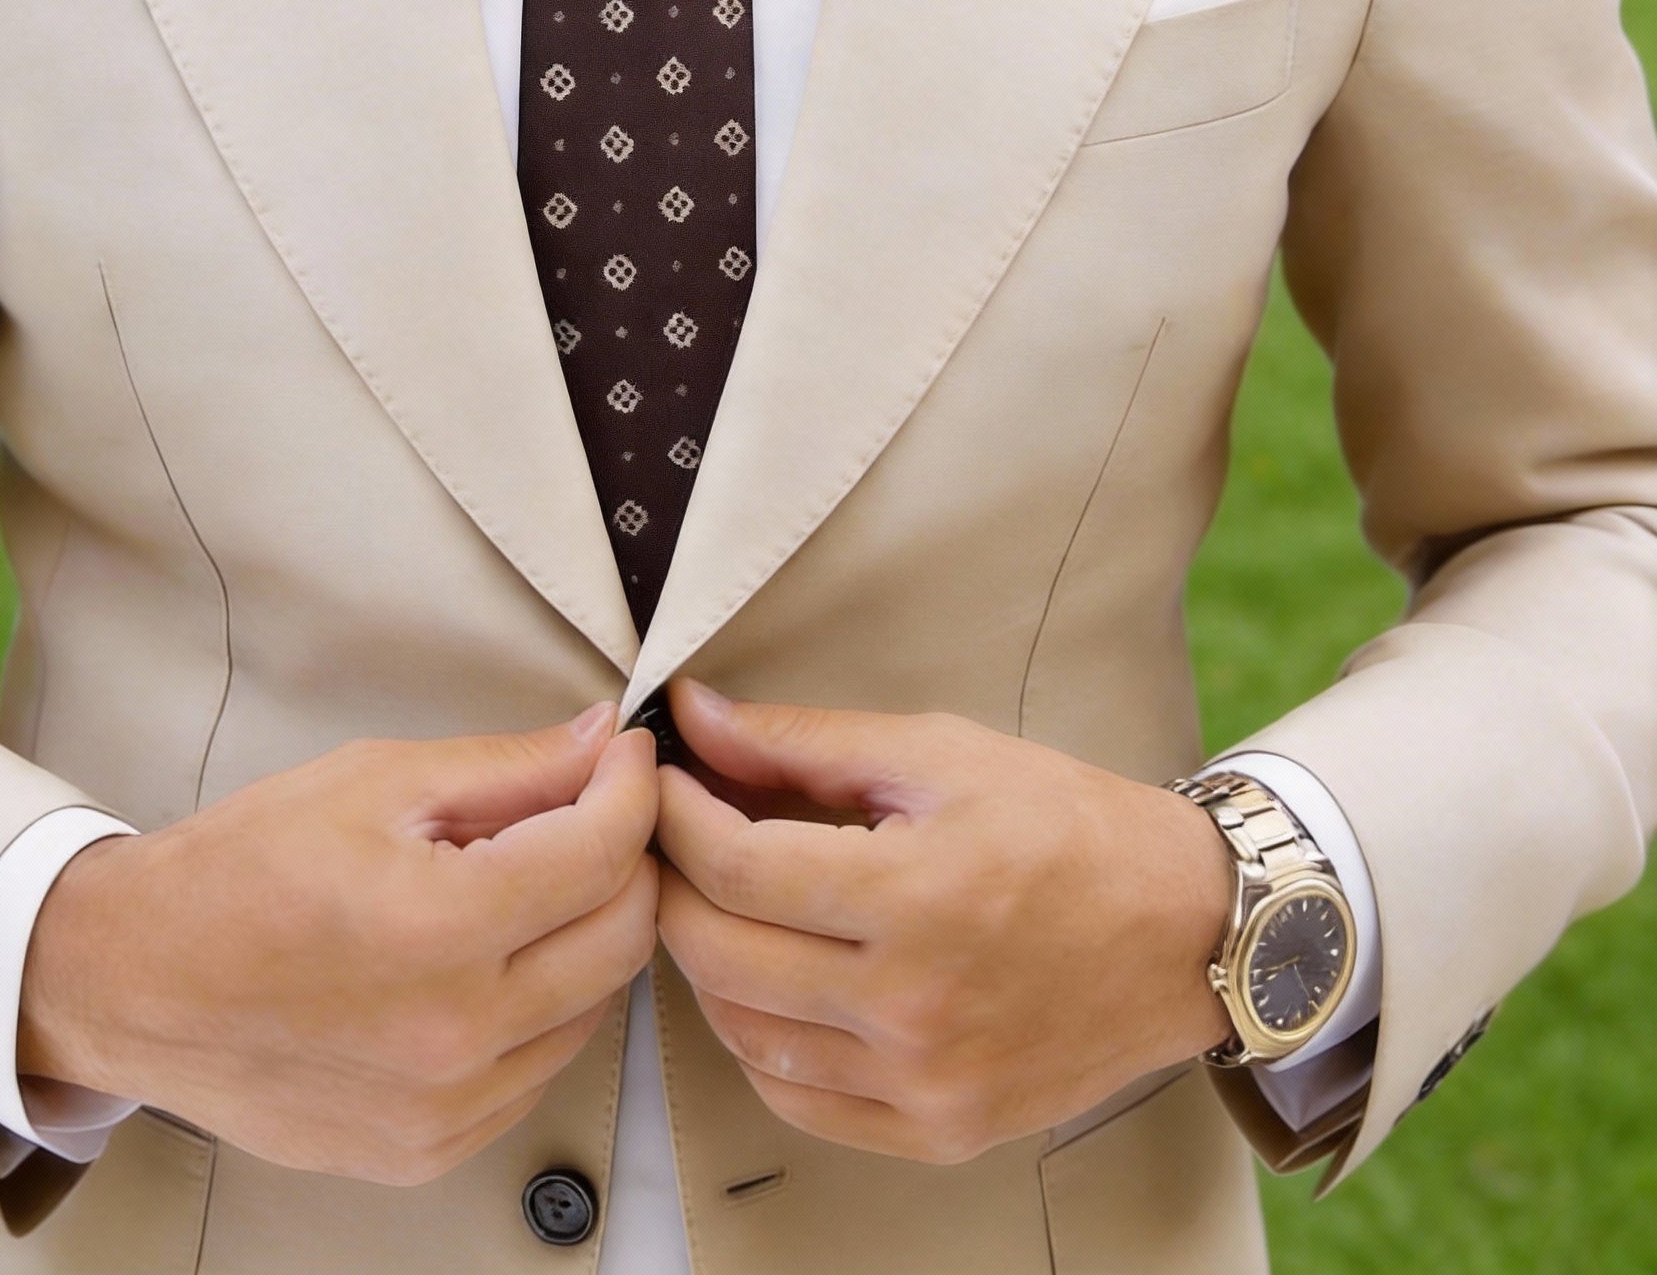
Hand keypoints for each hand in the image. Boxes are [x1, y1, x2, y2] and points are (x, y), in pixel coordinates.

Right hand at [19, 705, 658, 1183]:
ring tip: (531, 884)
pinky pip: (538, 1069)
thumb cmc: (240, 872)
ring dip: (588, 935)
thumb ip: (508, 767)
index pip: (604, 852)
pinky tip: (493, 960)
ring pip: (594, 1008)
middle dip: (627, 858)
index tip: (625, 758)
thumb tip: (601, 742)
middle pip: (623, 937)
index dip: (631, 787)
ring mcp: (445, 1107)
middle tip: (592, 812)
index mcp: (440, 928)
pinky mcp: (429, 1149)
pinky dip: (542, 1008)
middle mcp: (455, 1033)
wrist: (135, 982)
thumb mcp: (374, 781)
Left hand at [654, 680, 1230, 1164]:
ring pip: (743, 1034)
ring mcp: (926, 1081)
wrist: (1184, 931)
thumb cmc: (1065, 825)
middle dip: (673, 883)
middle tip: (672, 836)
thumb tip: (694, 715)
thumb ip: (803, 741)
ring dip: (705, 963)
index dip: (675, 816)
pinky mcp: (939, 1130)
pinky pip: (797, 1100)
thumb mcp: (938, 753)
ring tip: (718, 902)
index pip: (736, 867)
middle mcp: (915, 1004)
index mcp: (917, 895)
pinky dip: (757, 1041)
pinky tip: (769, 982)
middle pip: (720, 953)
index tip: (661, 780)